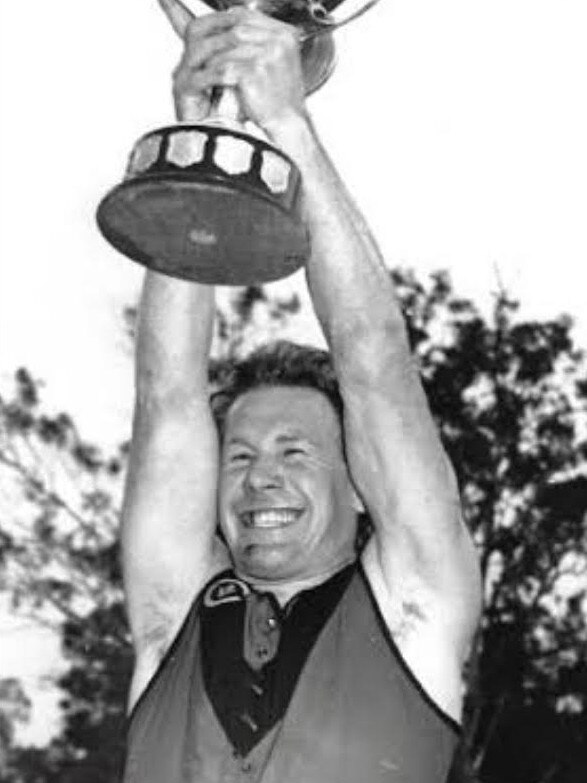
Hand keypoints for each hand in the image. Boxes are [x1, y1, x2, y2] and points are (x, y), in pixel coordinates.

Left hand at [158, 0, 305, 129]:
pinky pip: (226, 65)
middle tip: (197, 46)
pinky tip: (207, 79)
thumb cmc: (279, 98)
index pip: (247, 15)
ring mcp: (269, 54)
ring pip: (229, 45)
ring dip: (212, 55)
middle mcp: (280, 40)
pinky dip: (213, 72)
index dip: (224, 22)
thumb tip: (229, 21)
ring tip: (200, 65)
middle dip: (215, 37)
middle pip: (237, 26)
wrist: (288, 123)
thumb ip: (257, 40)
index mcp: (285, 34)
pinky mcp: (256, 71)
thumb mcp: (273, 61)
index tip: (209, 31)